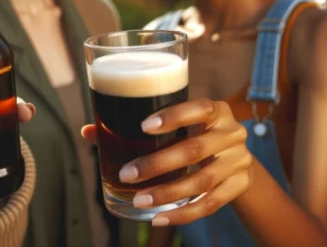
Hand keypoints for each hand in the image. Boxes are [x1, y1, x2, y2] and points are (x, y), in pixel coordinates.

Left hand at [117, 98, 251, 225]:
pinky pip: (211, 204)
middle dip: (158, 164)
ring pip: (202, 181)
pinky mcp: (238, 186)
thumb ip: (138, 127)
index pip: (199, 108)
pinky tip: (160, 218)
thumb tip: (88, 130)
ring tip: (139, 200)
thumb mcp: (179, 123)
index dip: (173, 117)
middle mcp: (231, 133)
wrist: (236, 155)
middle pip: (195, 150)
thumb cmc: (195, 132)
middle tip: (127, 174)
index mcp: (216, 110)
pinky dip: (184, 213)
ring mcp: (238, 161)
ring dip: (167, 193)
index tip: (144, 126)